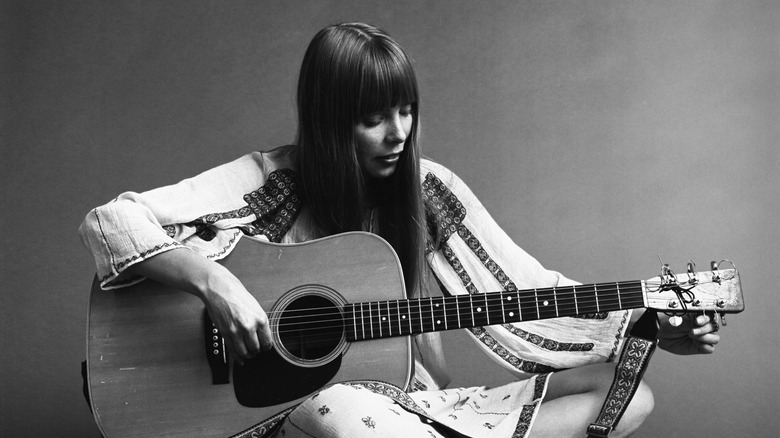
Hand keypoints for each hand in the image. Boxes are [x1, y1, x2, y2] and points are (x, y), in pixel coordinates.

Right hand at [125, 248, 272, 364]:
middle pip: (256, 349)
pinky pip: (232, 350)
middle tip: (256, 350)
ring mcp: (236, 330)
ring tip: (248, 353)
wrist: (219, 288)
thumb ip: (259, 322)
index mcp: (260, 318)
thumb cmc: (236, 293)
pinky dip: (237, 357)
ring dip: (247, 355)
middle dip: (257, 351)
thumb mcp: (255, 306)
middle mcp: (249, 326)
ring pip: (244, 352)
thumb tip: (262, 336)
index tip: (265, 347)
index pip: (267, 342)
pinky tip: (240, 358)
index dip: (266, 347)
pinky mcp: (225, 333)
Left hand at [657, 313, 719, 354]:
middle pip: (714, 328)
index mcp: (698, 316)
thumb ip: (692, 319)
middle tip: (691, 331)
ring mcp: (701, 337)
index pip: (711, 316)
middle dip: (704, 329)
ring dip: (705, 338)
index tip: (697, 321)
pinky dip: (704, 346)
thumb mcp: (679, 318)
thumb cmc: (666, 322)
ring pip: (715, 338)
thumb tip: (703, 318)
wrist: (658, 333)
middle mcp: (701, 326)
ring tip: (692, 336)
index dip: (706, 319)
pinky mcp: (699, 347)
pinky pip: (710, 348)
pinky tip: (694, 343)